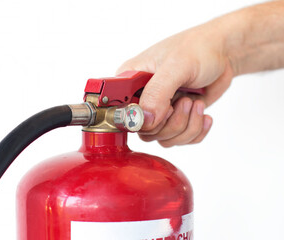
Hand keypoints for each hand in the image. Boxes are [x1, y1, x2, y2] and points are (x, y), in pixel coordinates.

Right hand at [117, 22, 234, 146]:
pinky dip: (195, 131)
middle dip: (172, 123)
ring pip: (163, 138)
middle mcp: (141, 97)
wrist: (222, 52)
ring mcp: (158, 109)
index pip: (120, 111)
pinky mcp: (175, 118)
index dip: (139, 119)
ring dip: (186, 126)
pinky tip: (203, 113)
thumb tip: (145, 120)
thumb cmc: (198, 48)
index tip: (162, 111)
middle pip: (145, 131)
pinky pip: (179, 140)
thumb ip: (157, 93)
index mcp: (130, 79)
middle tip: (185, 101)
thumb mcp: (176, 65)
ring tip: (196, 103)